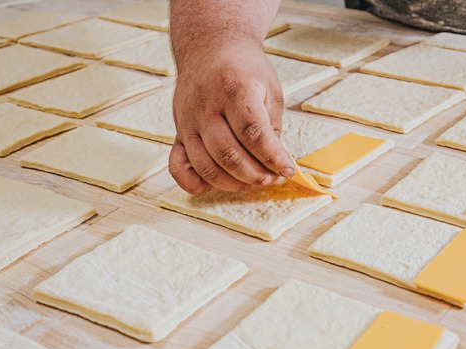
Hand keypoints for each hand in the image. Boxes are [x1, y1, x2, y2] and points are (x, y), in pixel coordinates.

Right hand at [169, 39, 294, 194]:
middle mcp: (206, 106)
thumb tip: (276, 164)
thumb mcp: (269, 88)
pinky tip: (218, 183)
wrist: (209, 46)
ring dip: (233, 184)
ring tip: (253, 181)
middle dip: (256, 175)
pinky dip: (196, 184)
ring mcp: (188, 121)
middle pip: (229, 154)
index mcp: (233, 89)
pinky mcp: (178, 132)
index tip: (287, 170)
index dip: (273, 157)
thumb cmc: (244, 69)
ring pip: (206, 166)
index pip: (253, 133)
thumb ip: (272, 126)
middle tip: (273, 178)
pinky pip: (178, 168)